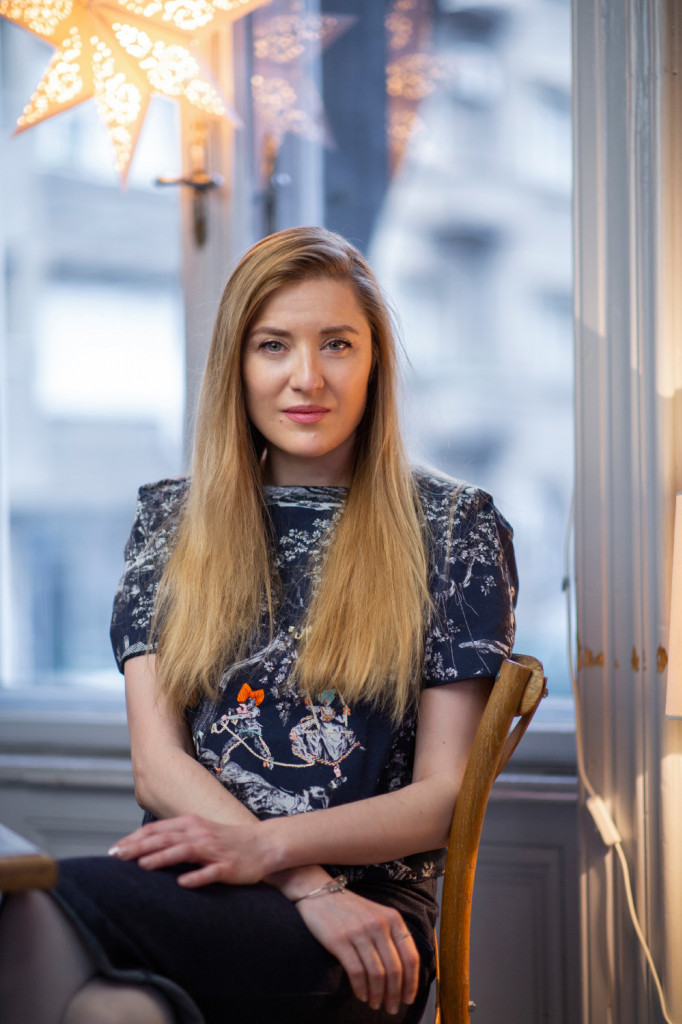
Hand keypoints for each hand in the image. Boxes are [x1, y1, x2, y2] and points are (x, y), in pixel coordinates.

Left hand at [108, 814, 270, 886]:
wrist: (263, 845)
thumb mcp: (199, 833)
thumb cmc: (227, 842)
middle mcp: (200, 834)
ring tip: (142, 865)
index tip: (115, 849)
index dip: (135, 838)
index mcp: (191, 824)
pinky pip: (210, 872)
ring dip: (163, 857)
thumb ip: (175, 837)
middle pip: (166, 838)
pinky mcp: (228, 867)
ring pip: (184, 851)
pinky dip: (196, 877)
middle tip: (117, 856)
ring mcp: (214, 850)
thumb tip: (145, 848)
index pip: (157, 829)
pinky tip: (182, 883)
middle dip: (140, 847)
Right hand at [294, 889, 419, 1014]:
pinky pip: (357, 972)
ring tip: (376, 1004)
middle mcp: (379, 924)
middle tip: (391, 1008)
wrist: (320, 893)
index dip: (412, 982)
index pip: (411, 956)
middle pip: (395, 969)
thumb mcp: (377, 916)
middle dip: (395, 994)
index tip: (408, 998)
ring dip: (378, 995)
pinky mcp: (340, 940)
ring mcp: (359, 932)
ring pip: (377, 974)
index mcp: (393, 918)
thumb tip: (404, 975)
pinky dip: (361, 989)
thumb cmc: (351, 910)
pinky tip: (361, 995)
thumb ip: (391, 938)